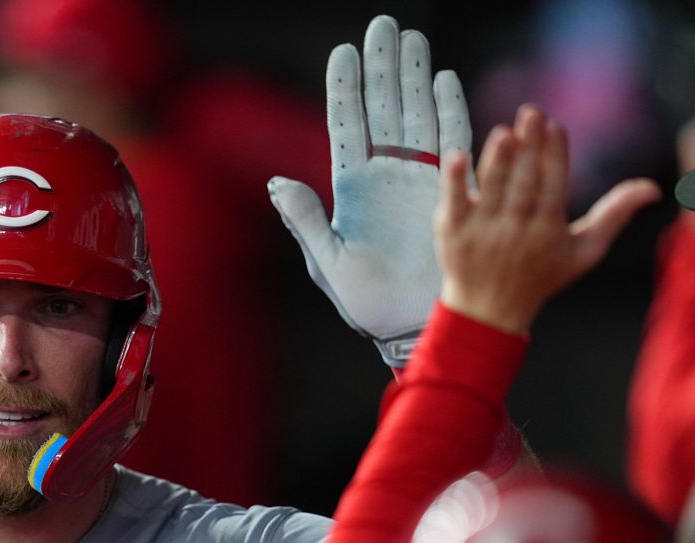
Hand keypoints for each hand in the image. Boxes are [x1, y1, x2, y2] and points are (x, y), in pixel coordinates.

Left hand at [268, 15, 472, 365]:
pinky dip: (449, 111)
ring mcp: (418, 180)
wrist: (413, 327)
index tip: (344, 50)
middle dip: (383, 67)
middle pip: (383, 109)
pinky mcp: (451, 192)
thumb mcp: (329, 263)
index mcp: (351, 189)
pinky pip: (452, 143)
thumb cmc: (367, 304)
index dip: (345, 88)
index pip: (347, 126)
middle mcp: (385, 176)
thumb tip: (275, 183)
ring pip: (416, 116)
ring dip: (415, 77)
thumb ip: (306, 222)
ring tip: (413, 38)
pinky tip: (444, 81)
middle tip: (384, 26)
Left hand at [435, 104, 659, 333]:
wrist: (488, 310)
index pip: (553, 186)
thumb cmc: (540, 276)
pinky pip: (453, 203)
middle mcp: (515, 230)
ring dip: (497, 160)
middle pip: (524, 183)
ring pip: (492, 190)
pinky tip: (457, 156)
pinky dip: (455, 181)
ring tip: (504, 132)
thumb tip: (652, 188)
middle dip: (528, 148)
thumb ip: (613, 216)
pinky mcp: (452, 232)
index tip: (556, 126)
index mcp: (547, 231)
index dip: (555, 156)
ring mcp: (482, 231)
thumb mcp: (583, 251)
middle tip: (531, 113)